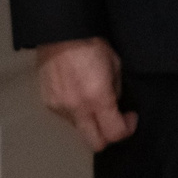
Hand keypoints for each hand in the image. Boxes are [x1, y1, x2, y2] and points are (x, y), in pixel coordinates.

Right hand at [35, 37, 136, 152]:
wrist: (60, 33)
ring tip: (92, 99)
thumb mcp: (115, 65)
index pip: (114, 133)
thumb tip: (114, 104)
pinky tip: (77, 92)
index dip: (127, 129)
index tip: (130, 117)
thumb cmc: (92, 44)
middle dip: (108, 136)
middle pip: (96, 144)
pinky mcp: (48, 104)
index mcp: (98, 98)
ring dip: (90, 121)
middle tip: (114, 119)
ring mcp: (60, 108)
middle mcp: (77, 109)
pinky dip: (76, 111)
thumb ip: (116, 90)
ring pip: (80, 129)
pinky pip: (67, 117)